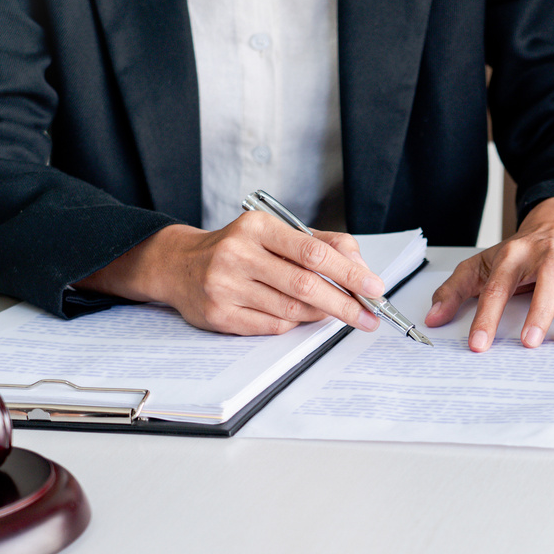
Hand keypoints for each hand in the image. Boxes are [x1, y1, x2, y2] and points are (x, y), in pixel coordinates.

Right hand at [76, 211, 385, 335]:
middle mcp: (237, 254)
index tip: (374, 287)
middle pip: (305, 285)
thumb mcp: (276, 233)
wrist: (179, 265)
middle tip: (369, 316)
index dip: (348, 272)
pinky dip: (293, 324)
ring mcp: (225, 286)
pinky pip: (271, 326)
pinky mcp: (218, 315)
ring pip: (291, 310)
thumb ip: (322, 243)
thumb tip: (360, 266)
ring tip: (333, 312)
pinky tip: (297, 316)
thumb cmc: (239, 248)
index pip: (313, 251)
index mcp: (256, 227)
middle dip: (344, 304)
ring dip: (320, 315)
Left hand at [425, 196, 553, 351]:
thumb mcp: (484, 263)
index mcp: (514, 254)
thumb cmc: (522, 250)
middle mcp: (547, 253)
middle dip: (539, 310)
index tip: (479, 344)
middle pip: (546, 278)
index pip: (498, 286)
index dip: (487, 316)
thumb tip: (433, 318)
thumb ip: (456, 290)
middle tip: (530, 342)